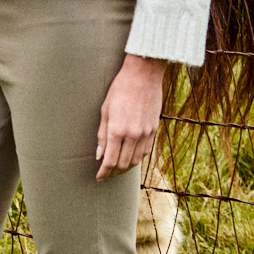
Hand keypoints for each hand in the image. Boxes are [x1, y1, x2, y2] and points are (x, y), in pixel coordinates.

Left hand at [96, 53, 165, 180]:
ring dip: (125, 168)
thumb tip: (99, 155)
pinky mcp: (154, 129)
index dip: (104, 172)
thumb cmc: (120, 89)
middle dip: (113, 172)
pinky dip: (137, 158)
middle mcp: (132, 135)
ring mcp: (145, 133)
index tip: (99, 177)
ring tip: (117, 169)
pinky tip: (131, 158)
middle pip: (123, 164)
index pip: (110, 160)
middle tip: (107, 174)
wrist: (143, 76)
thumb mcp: (105, 110)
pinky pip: (146, 151)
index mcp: (117, 130)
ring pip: (136, 160)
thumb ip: (102, 135)